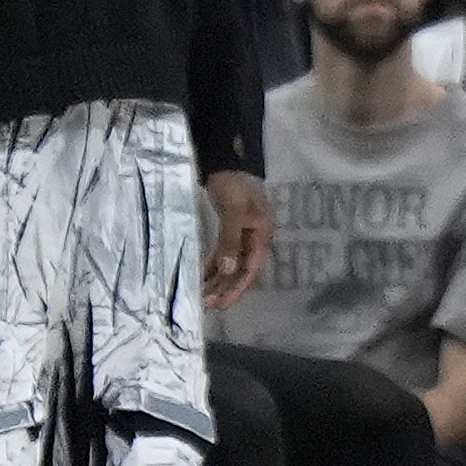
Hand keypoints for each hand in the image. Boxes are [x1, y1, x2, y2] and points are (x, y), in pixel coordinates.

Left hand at [201, 169, 271, 308]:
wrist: (226, 161)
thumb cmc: (233, 185)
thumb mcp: (233, 212)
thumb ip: (230, 241)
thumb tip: (228, 270)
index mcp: (261, 236)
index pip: (250, 269)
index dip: (237, 287)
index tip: (223, 303)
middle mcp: (254, 238)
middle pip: (240, 269)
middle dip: (226, 287)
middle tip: (208, 304)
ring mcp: (242, 234)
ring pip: (231, 263)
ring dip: (219, 279)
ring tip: (204, 295)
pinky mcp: (229, 229)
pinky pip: (223, 253)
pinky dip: (214, 264)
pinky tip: (204, 276)